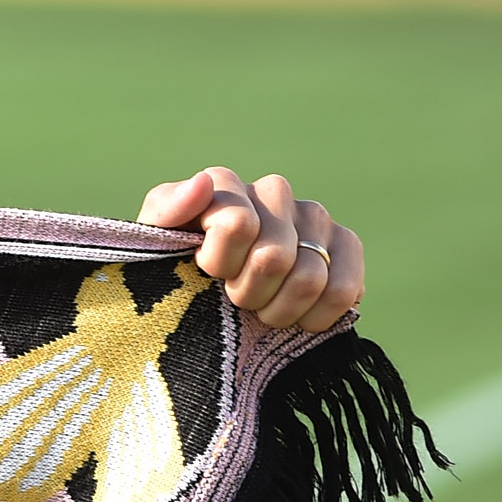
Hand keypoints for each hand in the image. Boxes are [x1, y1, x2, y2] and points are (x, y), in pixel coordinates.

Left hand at [137, 167, 362, 332]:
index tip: (205, 271)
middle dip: (247, 292)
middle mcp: (273, 192)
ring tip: (260, 310)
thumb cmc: (171, 267)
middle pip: (274, 257)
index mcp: (225, 184)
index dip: (219, 262)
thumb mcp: (154, 243)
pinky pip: (344, 288)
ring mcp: (314, 216)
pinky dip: (318, 315)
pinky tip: (298, 317)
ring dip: (279, 310)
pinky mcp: (346, 245)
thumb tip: (202, 184)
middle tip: (232, 298)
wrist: (206, 300)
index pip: (238, 225)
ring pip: (310, 277)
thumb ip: (168, 210)